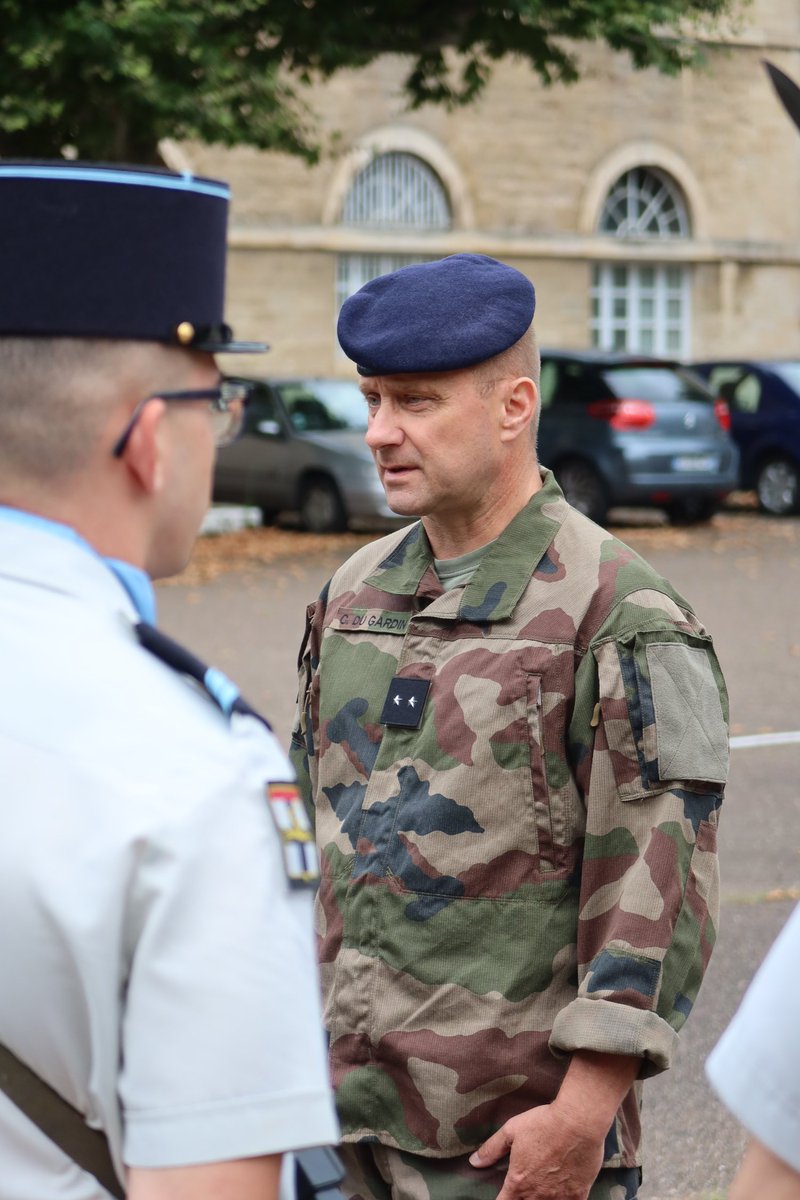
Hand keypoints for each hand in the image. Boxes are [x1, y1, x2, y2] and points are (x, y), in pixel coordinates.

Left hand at [469, 1102, 604, 1199]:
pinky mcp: (578, 1196)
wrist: (578, 1121)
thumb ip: (492, 1149)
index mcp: (518, 1182)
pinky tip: (560, 1195)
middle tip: (521, 1190)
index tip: (502, 1196)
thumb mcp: (511, 1130)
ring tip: (540, 1191)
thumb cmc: (543, 1123)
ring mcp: (559, 1198)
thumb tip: (474, 1162)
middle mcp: (537, 1195)